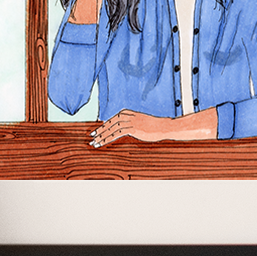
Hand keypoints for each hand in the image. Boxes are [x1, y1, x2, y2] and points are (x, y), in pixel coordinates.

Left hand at [90, 108, 216, 146]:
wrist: (164, 126)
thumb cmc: (154, 126)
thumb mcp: (140, 123)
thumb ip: (130, 124)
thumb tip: (122, 130)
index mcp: (128, 112)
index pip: (112, 119)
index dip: (103, 126)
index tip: (96, 132)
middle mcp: (127, 115)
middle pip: (109, 123)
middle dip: (100, 131)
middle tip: (92, 137)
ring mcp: (130, 121)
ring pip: (111, 129)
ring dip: (102, 136)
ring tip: (95, 143)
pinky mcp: (132, 128)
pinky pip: (116, 134)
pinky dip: (108, 138)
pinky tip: (103, 143)